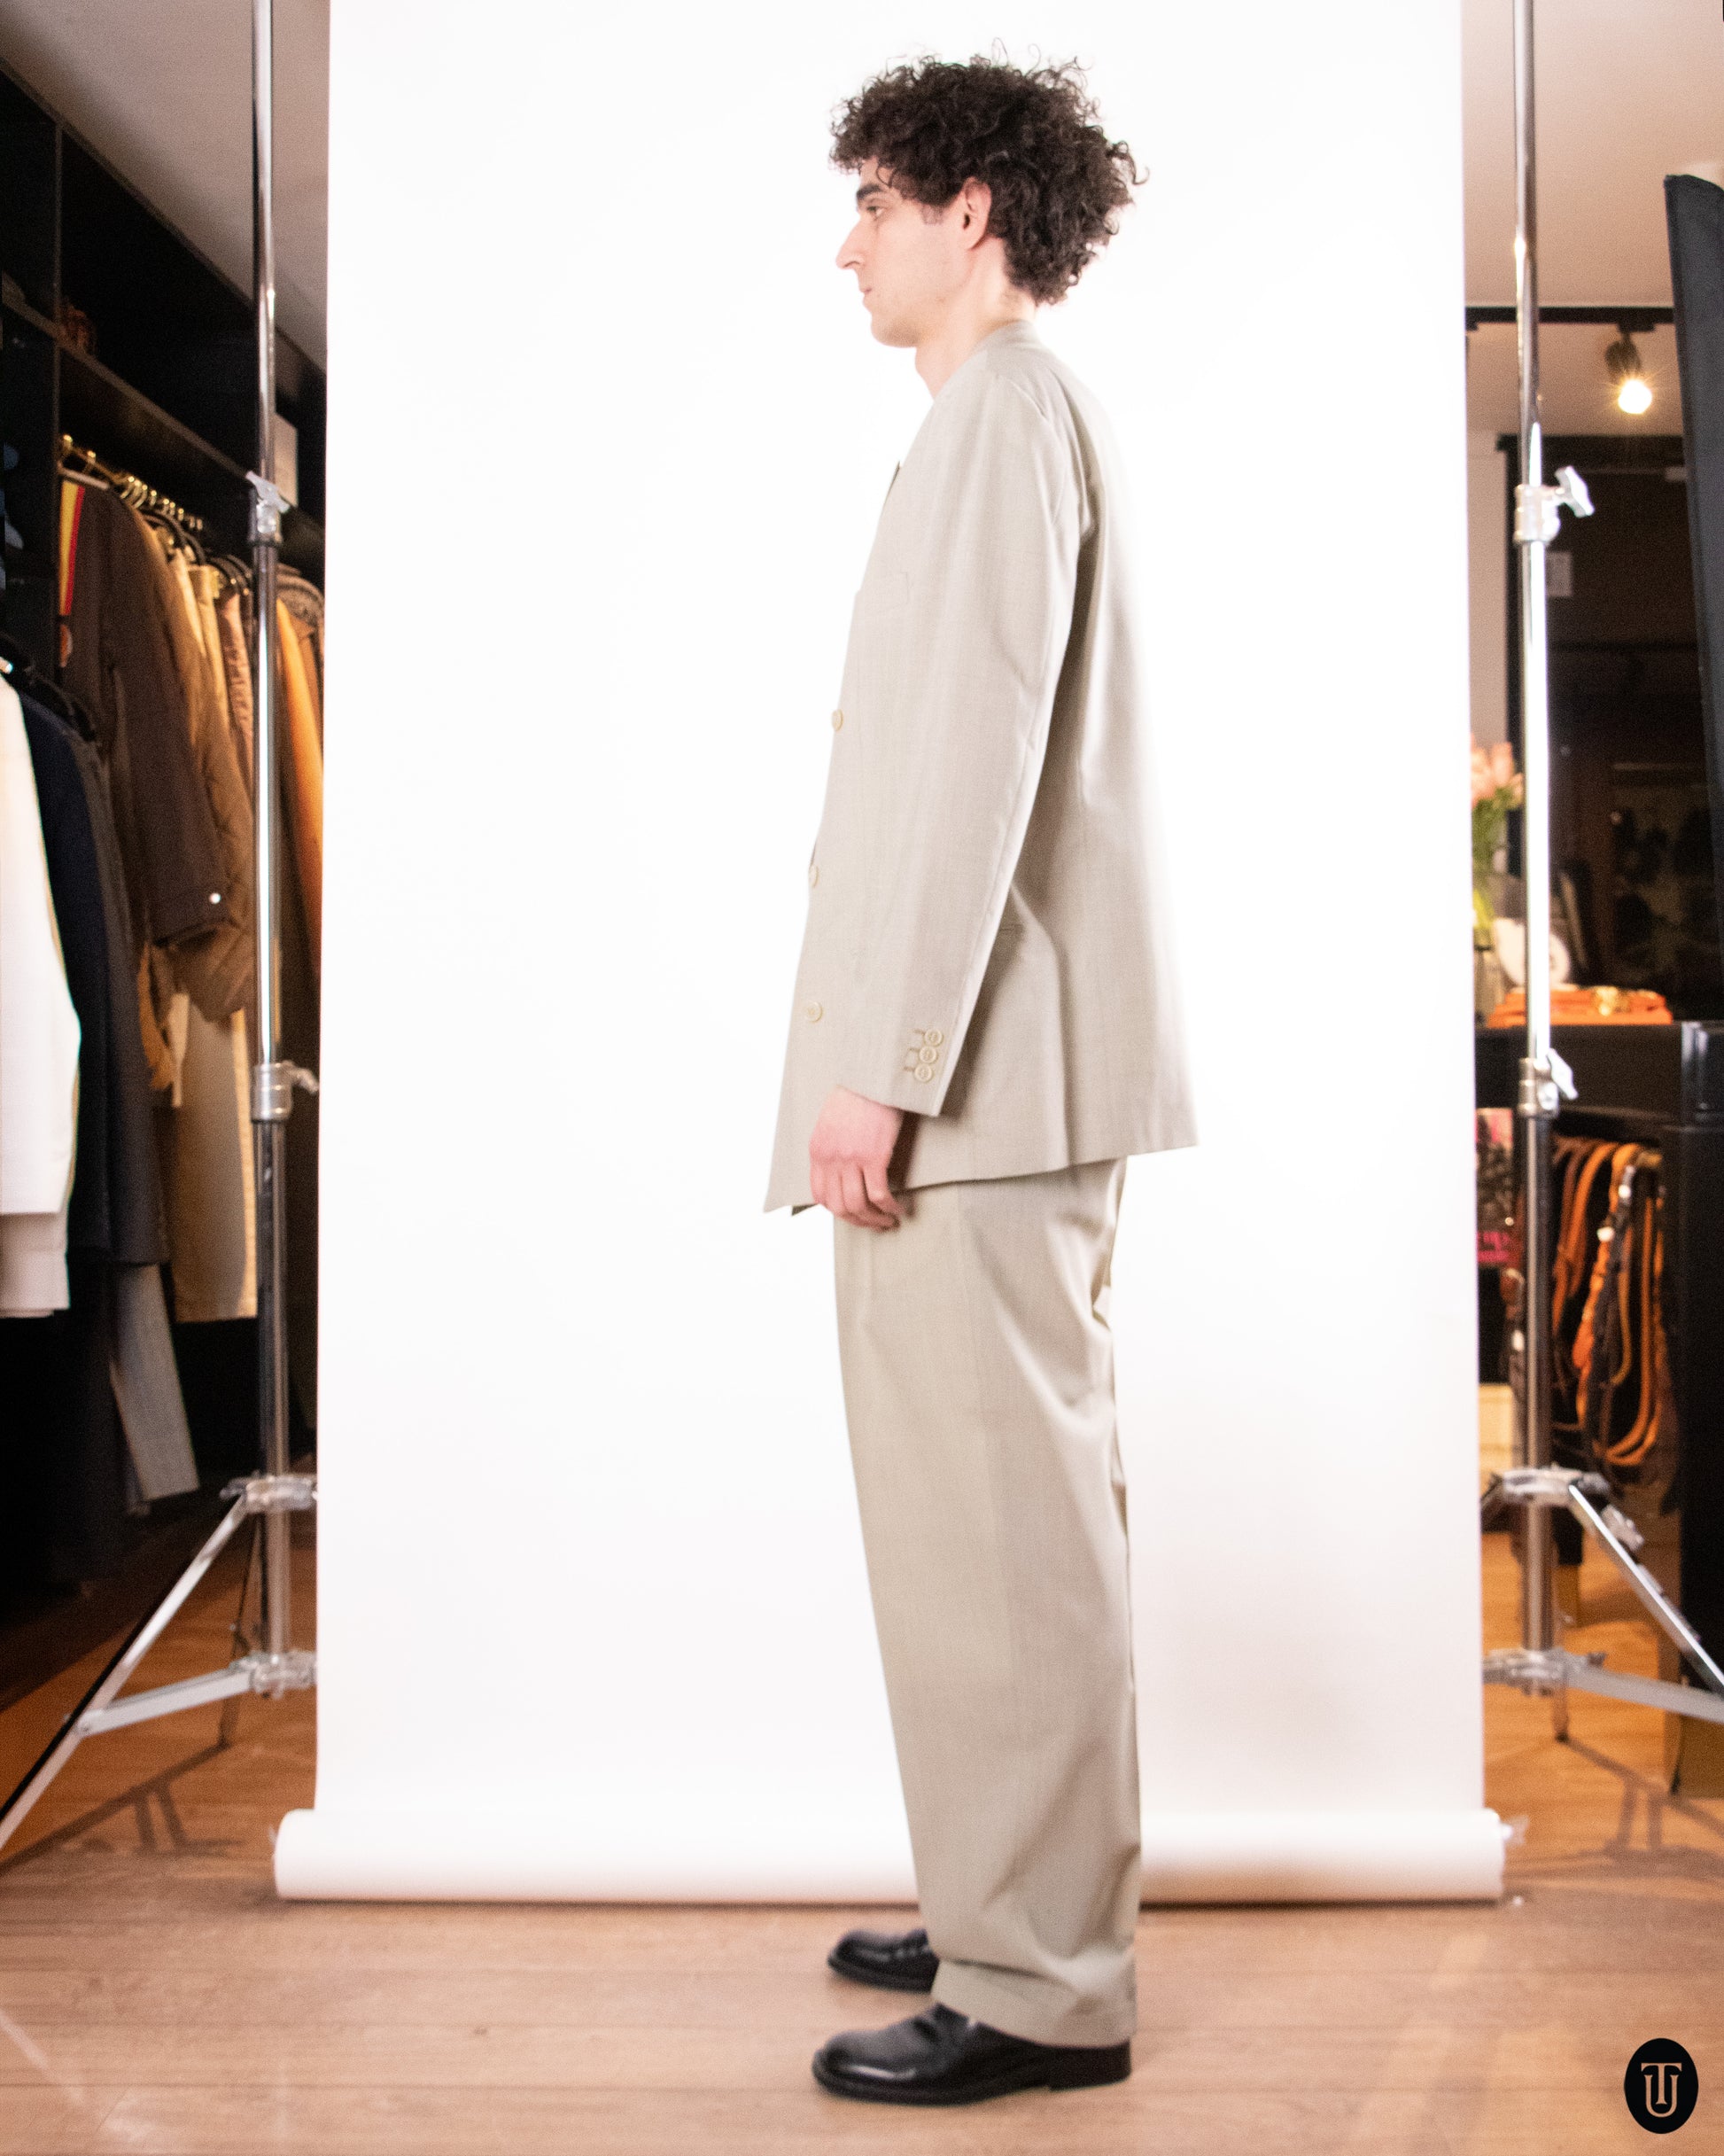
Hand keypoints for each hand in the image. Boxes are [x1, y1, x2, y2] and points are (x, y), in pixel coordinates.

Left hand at [809, 1087, 904, 1229]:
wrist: (873, 1075)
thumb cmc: (859, 1094)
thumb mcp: (832, 1122)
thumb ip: (832, 1147)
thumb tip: (844, 1170)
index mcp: (818, 1151)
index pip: (820, 1196)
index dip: (837, 1211)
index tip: (854, 1213)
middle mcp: (830, 1158)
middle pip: (839, 1206)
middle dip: (858, 1222)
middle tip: (874, 1225)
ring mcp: (851, 1159)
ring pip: (858, 1205)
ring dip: (874, 1220)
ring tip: (888, 1221)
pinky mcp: (874, 1156)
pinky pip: (879, 1194)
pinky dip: (889, 1208)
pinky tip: (899, 1209)